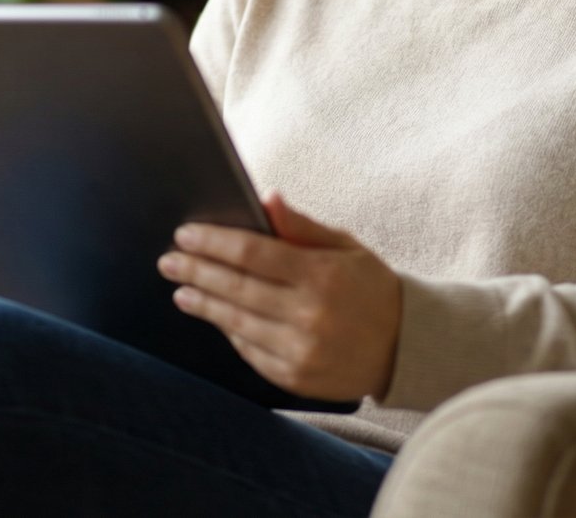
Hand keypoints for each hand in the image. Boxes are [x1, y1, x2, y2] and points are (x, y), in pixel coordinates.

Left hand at [156, 190, 401, 400]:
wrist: (406, 346)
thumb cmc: (371, 287)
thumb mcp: (346, 246)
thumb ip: (302, 226)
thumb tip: (267, 198)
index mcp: (321, 275)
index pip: (252, 254)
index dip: (213, 243)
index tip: (184, 235)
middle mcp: (309, 315)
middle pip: (236, 288)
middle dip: (196, 271)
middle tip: (168, 261)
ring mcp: (301, 350)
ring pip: (236, 323)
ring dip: (203, 304)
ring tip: (182, 289)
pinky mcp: (295, 377)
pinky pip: (250, 352)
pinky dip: (229, 332)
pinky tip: (215, 316)